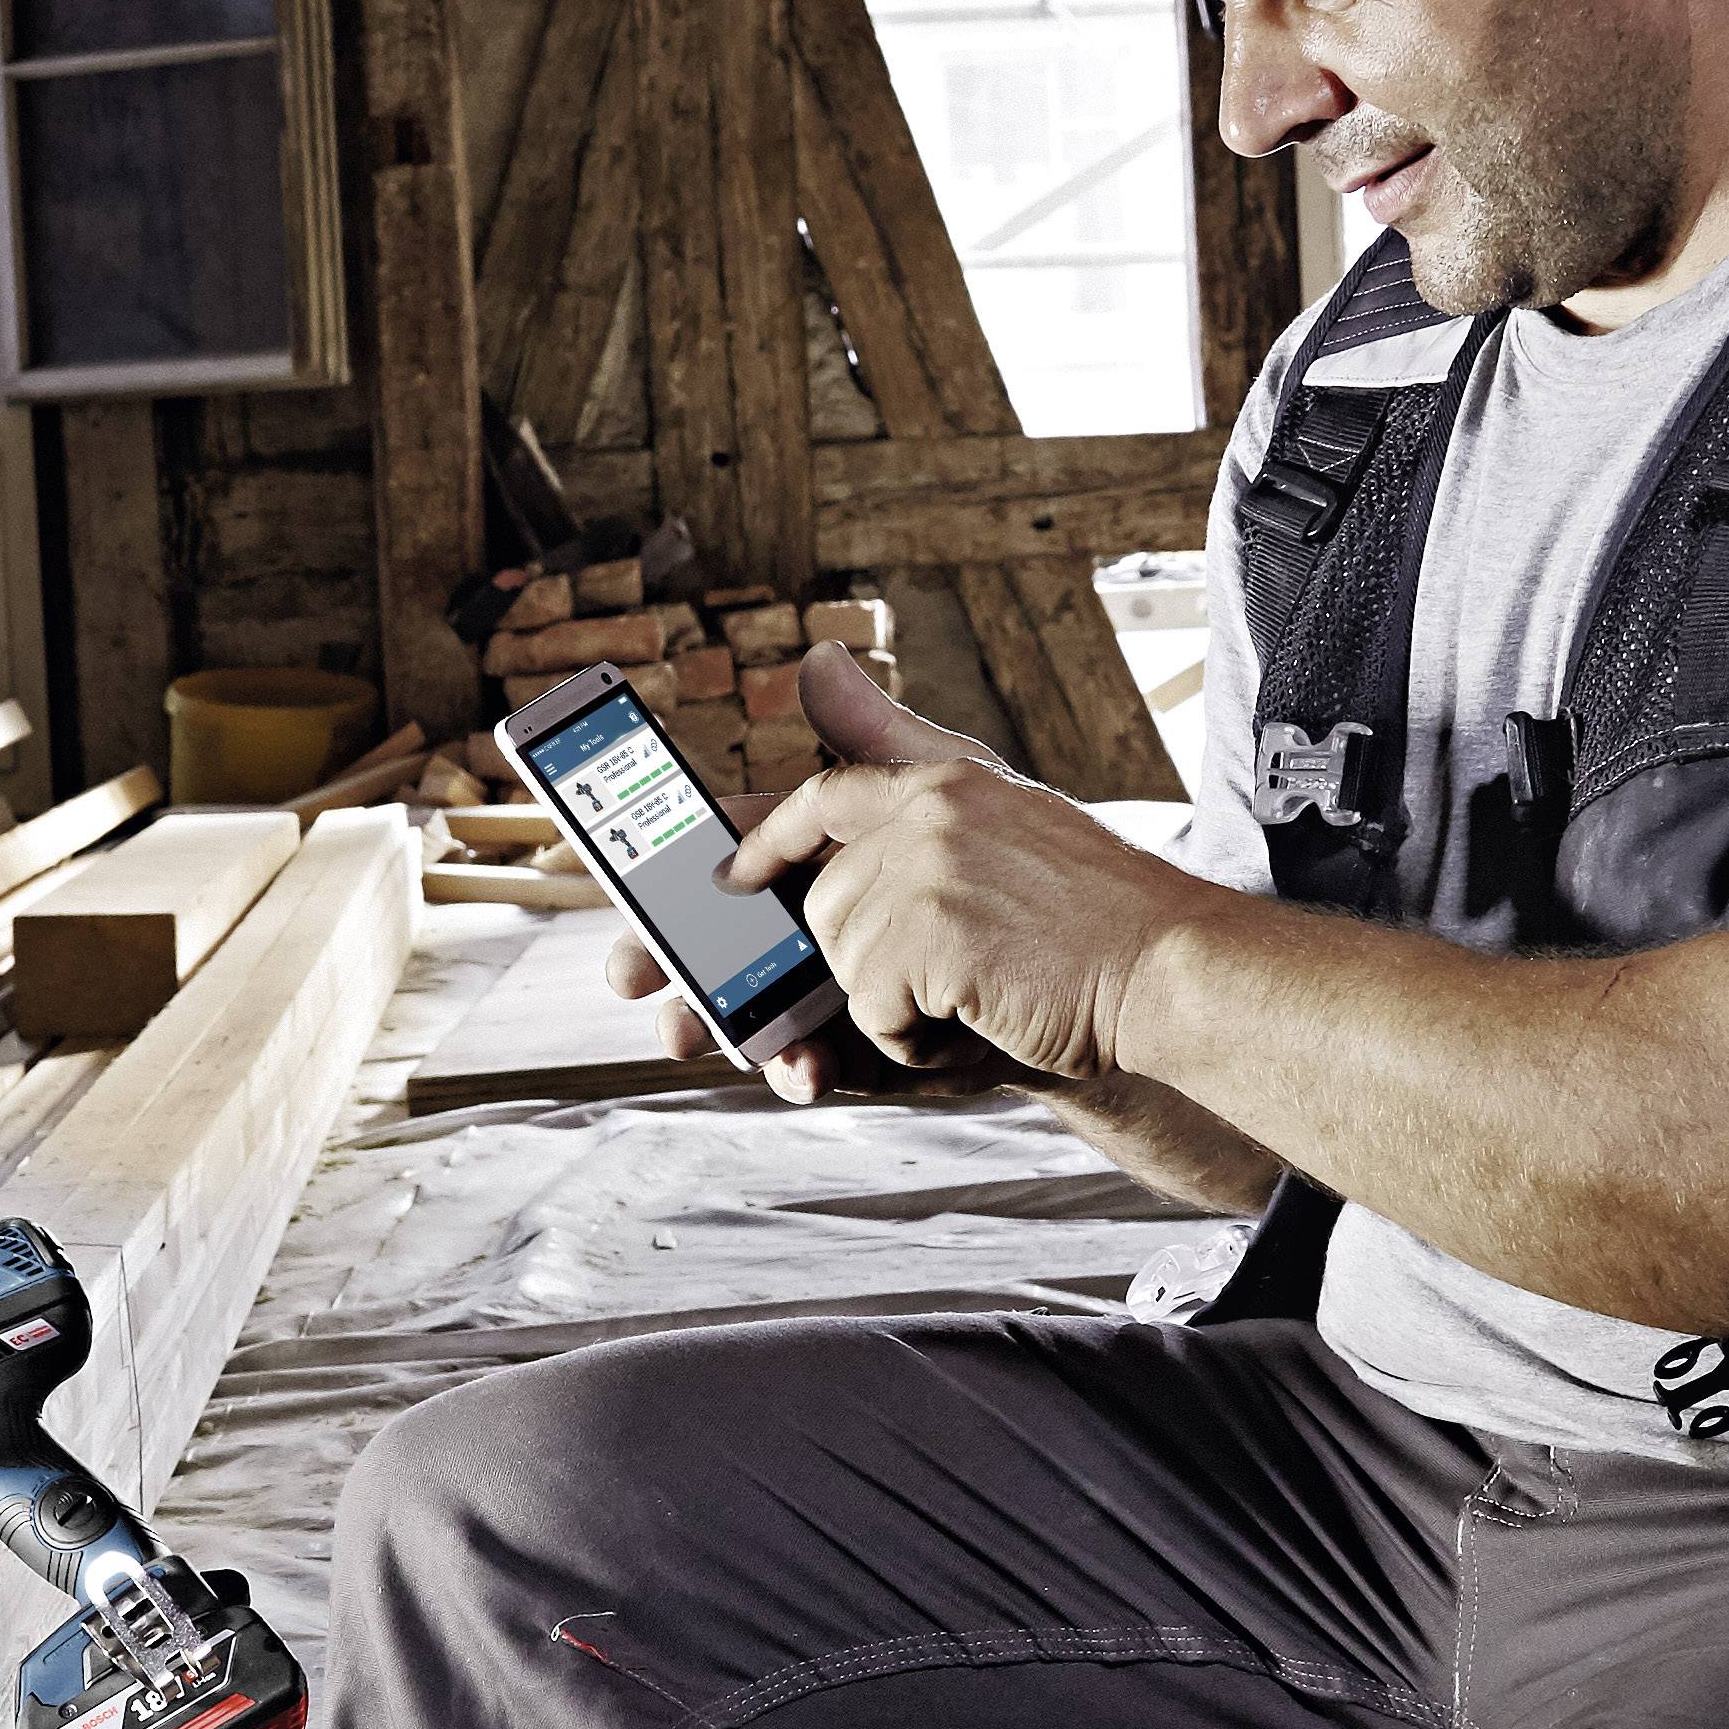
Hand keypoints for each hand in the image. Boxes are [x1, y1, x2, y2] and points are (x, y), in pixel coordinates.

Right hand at [601, 649, 1022, 1102]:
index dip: (670, 861)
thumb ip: (874, 740)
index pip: (733, 849)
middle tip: (628, 971)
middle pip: (720, 937)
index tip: (620, 870)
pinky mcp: (869, 1050)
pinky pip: (815, 1061)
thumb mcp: (951, 794)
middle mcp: (820, 923)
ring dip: (719, 1022)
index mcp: (828, 854)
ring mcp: (840, 990)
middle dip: (666, 956)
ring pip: (752, 1006)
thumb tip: (814, 660)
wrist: (1108, 973)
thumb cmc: (1028, 873)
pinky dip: (799, 1066)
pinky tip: (803, 1068)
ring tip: (695, 1035)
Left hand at [721, 649, 1214, 1092]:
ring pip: (841, 960)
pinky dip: (916, 1039)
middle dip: (869, 960)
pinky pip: (871, 1010)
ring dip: (897, 1002)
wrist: (1177, 970)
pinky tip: (980, 1019)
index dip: (768, 837)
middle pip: (825, 903)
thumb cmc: (1098, 912)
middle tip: (953, 976)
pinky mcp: (929, 937)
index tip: (733, 875)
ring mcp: (928, 871)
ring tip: (977, 993)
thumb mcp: (999, 810)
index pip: (826, 793)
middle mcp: (931, 811)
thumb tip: (812, 659)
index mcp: (948, 780)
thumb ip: (898, 748)